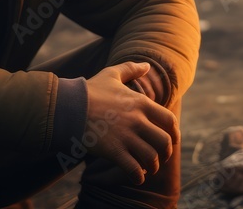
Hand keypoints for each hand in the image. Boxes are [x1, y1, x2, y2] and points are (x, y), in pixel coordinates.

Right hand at [84, 62, 178, 183]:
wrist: (67, 106)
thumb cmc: (89, 91)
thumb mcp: (111, 74)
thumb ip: (131, 68)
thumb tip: (147, 66)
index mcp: (140, 103)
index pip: (170, 120)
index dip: (175, 134)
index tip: (172, 141)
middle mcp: (137, 120)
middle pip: (164, 142)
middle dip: (165, 153)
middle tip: (161, 158)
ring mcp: (126, 136)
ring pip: (151, 158)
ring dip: (153, 167)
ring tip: (148, 169)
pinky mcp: (114, 151)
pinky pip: (134, 169)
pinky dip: (138, 176)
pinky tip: (136, 177)